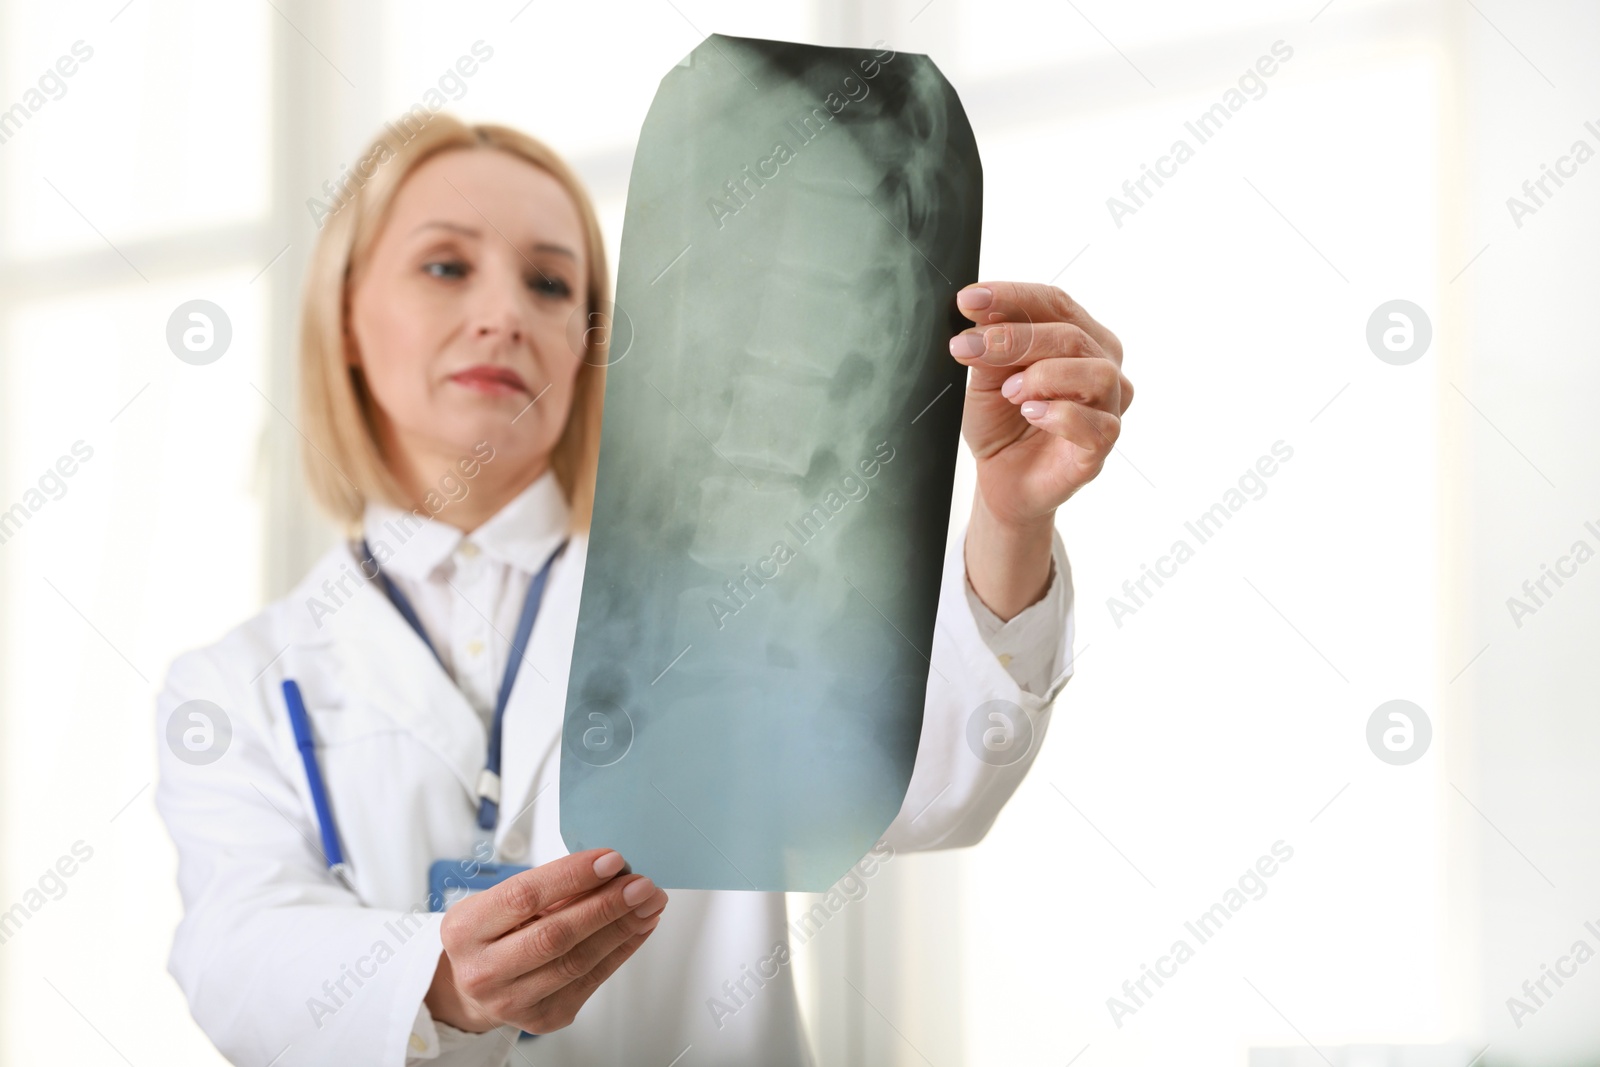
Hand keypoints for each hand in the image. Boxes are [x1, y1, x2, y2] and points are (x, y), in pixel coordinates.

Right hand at [424, 849, 667, 1034]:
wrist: (474, 985)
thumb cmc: (493, 933)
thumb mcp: (502, 901)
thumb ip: (549, 888)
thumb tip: (609, 870)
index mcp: (465, 930)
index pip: (524, 897)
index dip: (572, 877)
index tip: (611, 860)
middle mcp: (482, 971)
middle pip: (555, 935)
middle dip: (606, 906)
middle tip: (641, 885)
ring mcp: (511, 1001)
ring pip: (577, 962)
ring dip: (621, 929)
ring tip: (648, 904)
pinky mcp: (541, 1019)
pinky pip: (590, 981)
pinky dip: (620, 951)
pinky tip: (638, 928)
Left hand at [949, 282, 1131, 618]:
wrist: (1001, 478)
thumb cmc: (1001, 422)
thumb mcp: (986, 376)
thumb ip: (990, 345)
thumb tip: (980, 314)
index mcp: (1078, 337)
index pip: (1054, 302)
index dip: (1012, 297)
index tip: (968, 299)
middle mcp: (1102, 365)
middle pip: (1071, 334)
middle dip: (1015, 337)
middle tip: (969, 347)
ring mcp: (1108, 406)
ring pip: (1096, 373)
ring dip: (1045, 376)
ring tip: (1010, 392)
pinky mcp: (1103, 445)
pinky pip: (1097, 424)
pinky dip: (1060, 415)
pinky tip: (1032, 414)